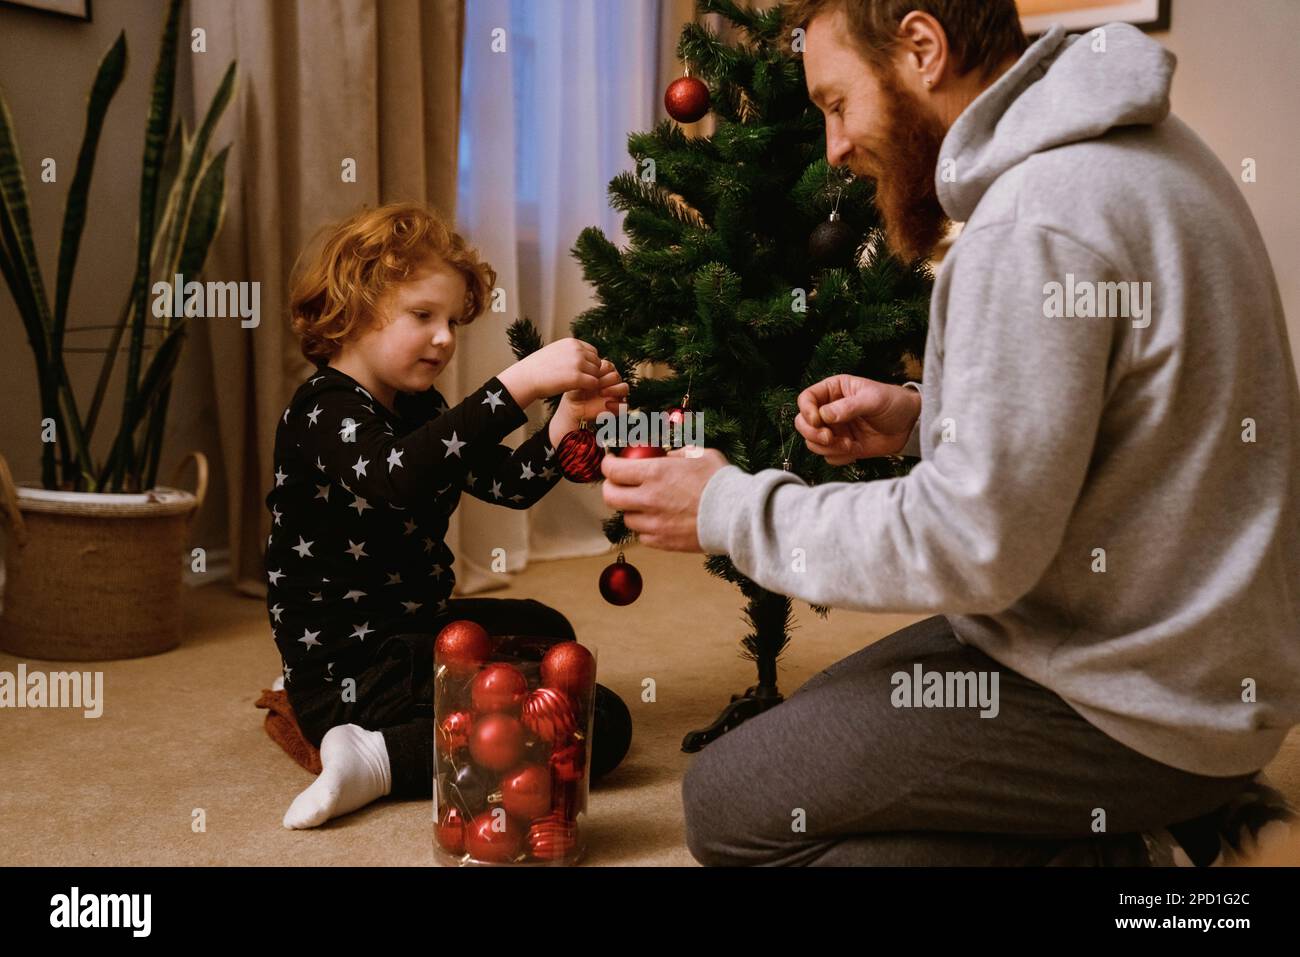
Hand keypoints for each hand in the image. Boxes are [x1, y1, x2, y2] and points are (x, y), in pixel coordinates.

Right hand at [499, 338, 602, 407]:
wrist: (526, 378)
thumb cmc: (538, 368)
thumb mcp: (555, 351)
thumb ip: (569, 352)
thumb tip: (581, 355)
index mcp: (572, 343)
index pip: (593, 352)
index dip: (589, 363)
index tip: (581, 372)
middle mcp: (577, 350)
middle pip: (597, 362)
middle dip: (591, 372)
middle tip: (581, 381)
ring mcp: (577, 363)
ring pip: (596, 373)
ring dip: (590, 380)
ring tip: (579, 386)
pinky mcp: (577, 377)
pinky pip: (594, 383)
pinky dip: (589, 388)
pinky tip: (580, 390)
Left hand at [560, 358, 628, 423]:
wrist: (574, 407)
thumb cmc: (574, 391)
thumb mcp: (578, 380)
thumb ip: (586, 372)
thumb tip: (591, 364)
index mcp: (604, 372)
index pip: (609, 367)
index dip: (601, 370)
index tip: (590, 376)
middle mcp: (612, 382)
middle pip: (616, 376)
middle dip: (605, 380)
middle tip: (594, 385)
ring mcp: (616, 394)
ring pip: (624, 388)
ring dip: (613, 389)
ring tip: (601, 393)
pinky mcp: (617, 406)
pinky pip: (625, 405)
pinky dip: (618, 405)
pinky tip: (607, 404)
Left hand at [599, 446, 729, 551]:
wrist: (738, 517)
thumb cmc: (722, 482)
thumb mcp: (701, 454)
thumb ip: (678, 453)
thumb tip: (666, 456)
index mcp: (654, 473)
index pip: (613, 470)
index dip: (608, 464)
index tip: (611, 462)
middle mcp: (648, 499)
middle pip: (610, 496)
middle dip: (611, 487)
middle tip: (619, 483)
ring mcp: (654, 523)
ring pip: (626, 517)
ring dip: (631, 509)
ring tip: (645, 503)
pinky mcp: (662, 542)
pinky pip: (642, 536)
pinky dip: (646, 527)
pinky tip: (659, 519)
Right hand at [794, 374, 919, 464]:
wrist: (911, 424)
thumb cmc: (893, 402)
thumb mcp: (873, 399)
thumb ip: (849, 406)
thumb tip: (825, 415)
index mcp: (833, 391)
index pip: (806, 399)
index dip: (806, 411)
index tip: (818, 420)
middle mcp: (830, 410)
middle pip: (803, 423)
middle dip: (813, 434)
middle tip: (829, 438)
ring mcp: (835, 430)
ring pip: (813, 443)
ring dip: (827, 448)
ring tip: (848, 445)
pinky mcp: (843, 447)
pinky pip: (829, 456)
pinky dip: (839, 457)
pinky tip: (855, 450)